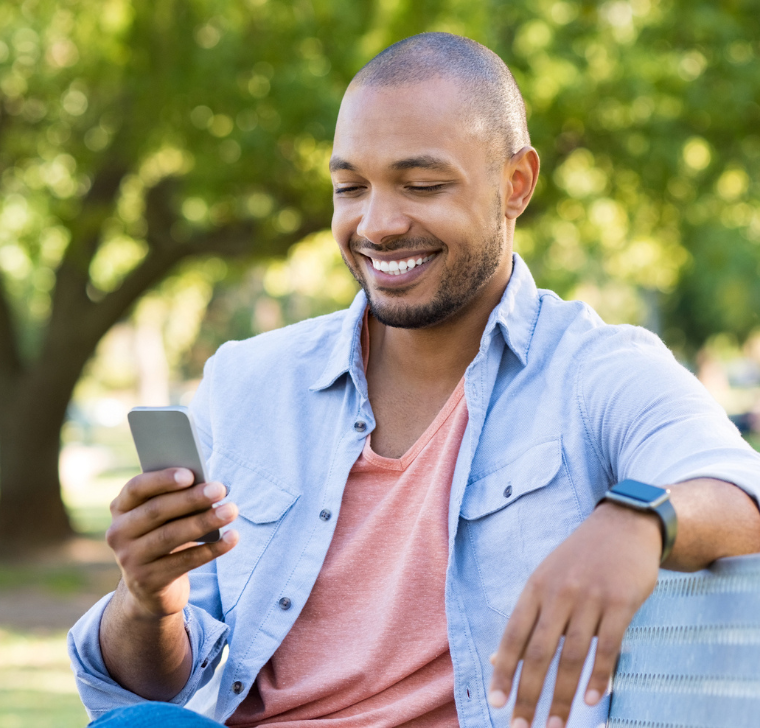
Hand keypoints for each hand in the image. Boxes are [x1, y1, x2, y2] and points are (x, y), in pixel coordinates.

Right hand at [106, 468, 238, 619]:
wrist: (149, 588)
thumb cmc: (163, 536)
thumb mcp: (163, 518)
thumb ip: (176, 499)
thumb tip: (210, 487)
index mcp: (121, 508)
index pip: (136, 488)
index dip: (162, 480)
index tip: (190, 474)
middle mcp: (118, 533)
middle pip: (157, 511)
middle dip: (191, 498)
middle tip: (220, 489)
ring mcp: (129, 560)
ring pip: (171, 536)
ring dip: (205, 521)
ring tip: (231, 510)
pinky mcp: (148, 582)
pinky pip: (185, 562)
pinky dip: (212, 549)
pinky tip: (232, 537)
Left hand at [488, 502, 661, 727]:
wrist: (624, 526)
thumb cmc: (579, 558)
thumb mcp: (546, 578)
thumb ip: (527, 617)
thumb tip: (498, 657)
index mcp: (536, 587)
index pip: (514, 635)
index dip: (504, 671)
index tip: (496, 703)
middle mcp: (558, 593)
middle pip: (539, 652)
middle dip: (528, 694)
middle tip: (521, 727)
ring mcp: (590, 598)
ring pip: (572, 656)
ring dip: (563, 696)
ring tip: (555, 726)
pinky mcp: (621, 603)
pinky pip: (608, 647)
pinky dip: (599, 677)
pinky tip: (594, 701)